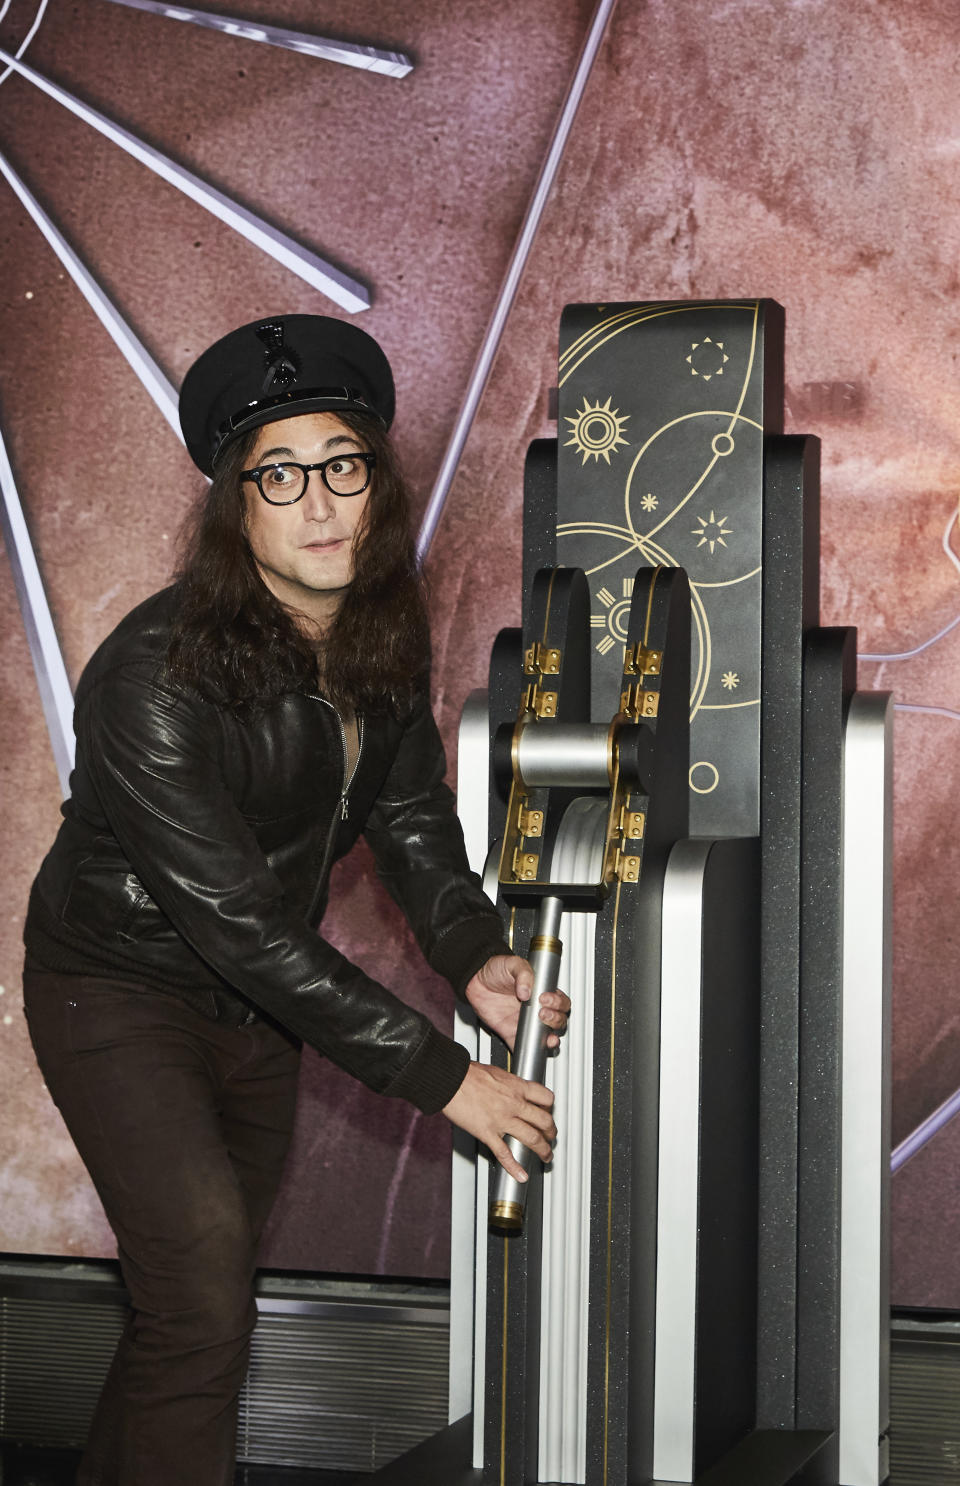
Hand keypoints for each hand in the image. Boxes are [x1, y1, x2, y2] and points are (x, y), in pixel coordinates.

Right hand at [442, 1061, 556, 1180]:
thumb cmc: (468, 1073)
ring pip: (532, 1138)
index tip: (548, 1112)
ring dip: (542, 1150)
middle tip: (551, 1137)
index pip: (546, 1098)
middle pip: (544, 1121)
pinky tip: (521, 1175)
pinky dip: (514, 1167)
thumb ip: (509, 1083)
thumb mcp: (497, 1072)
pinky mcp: (488, 1133)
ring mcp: (502, 1120)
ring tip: (545, 1156)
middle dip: (551, 1132)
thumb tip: (513, 1089)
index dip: (550, 1108)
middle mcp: (514, 1104)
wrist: (450, 1079)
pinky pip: (504, 1153)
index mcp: (517, 1087)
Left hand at [464, 954, 569, 1052]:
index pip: (560, 1002)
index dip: (558, 1003)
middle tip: (542, 1013)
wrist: (475, 979)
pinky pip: (522, 1046)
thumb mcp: (512, 964)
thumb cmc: (496, 969)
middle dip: (556, 1020)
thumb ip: (523, 973)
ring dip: (551, 1039)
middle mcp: (537, 1009)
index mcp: (542, 992)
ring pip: (547, 1036)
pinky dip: (528, 1051)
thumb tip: (527, 991)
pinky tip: (530, 1049)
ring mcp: (526, 1022)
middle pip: (559, 1020)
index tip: (546, 999)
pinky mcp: (512, 1033)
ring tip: (548, 1037)